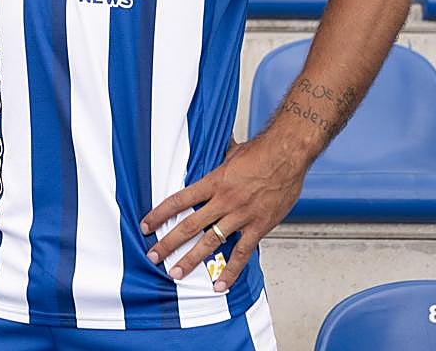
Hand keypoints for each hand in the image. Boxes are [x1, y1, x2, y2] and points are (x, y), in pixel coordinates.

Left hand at [139, 135, 304, 291]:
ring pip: (210, 242)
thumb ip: (216, 161)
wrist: (288, 154)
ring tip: (176, 273)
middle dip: (169, 243)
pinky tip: (220, 284)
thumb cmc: (262, 151)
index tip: (147, 225)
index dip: (160, 214)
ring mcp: (241, 215)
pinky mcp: (258, 226)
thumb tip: (207, 152)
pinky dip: (231, 271)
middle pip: (189, 225)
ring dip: (191, 259)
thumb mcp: (231, 152)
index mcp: (214, 182)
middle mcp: (224, 201)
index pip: (179, 200)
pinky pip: (242, 253)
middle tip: (154, 256)